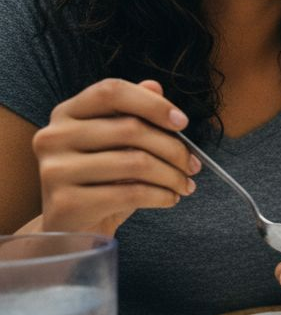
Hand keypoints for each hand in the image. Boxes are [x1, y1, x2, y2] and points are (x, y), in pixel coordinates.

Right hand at [32, 78, 199, 235]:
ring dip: (172, 175)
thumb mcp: (117, 146)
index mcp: (67, 113)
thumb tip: (156, 86)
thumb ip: (132, 114)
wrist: (74, 229)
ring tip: (185, 185)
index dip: (152, 103)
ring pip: (135, 162)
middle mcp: (54, 136)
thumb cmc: (102, 181)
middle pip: (130, 128)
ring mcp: (55, 169)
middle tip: (193, 165)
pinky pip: (130, 193)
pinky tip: (171, 198)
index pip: (112, 91)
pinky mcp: (66, 201)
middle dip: (174, 148)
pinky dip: (161, 196)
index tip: (182, 122)